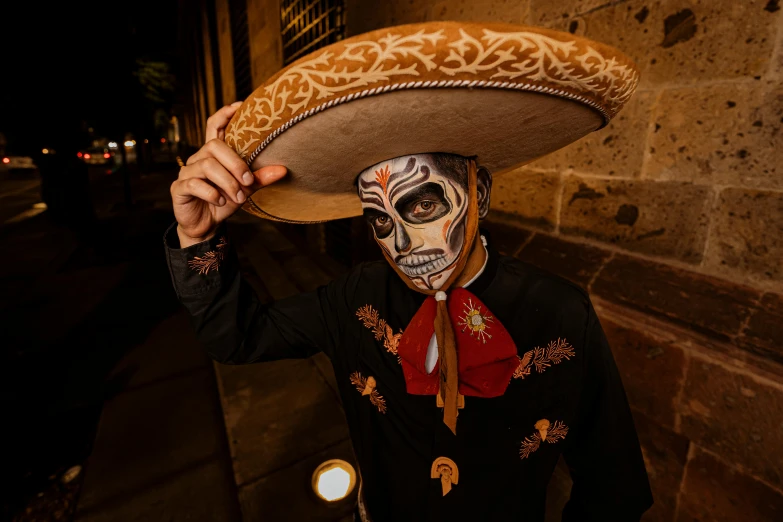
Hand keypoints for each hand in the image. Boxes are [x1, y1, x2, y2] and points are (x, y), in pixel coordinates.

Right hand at [171, 102, 286, 246]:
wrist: (207, 226)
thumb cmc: (225, 201)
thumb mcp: (245, 189)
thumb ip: (260, 177)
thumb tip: (283, 170)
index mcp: (214, 154)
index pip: (214, 126)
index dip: (224, 114)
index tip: (240, 105)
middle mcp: (198, 158)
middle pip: (214, 146)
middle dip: (235, 164)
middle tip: (248, 182)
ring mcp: (187, 172)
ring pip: (207, 166)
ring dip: (227, 182)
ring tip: (238, 197)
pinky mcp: (179, 188)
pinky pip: (195, 183)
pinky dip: (212, 193)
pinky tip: (220, 201)